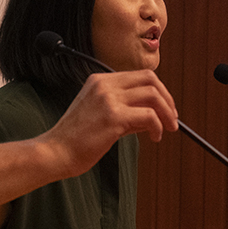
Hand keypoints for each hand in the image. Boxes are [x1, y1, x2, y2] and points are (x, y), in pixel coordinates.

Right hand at [40, 70, 177, 177]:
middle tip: (172, 118)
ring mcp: (108, 99)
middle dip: (167, 98)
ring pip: (153, 95)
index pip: (139, 76)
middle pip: (150, 78)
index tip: (165, 108)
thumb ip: (123, 110)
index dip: (158, 90)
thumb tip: (152, 116)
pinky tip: (155, 137)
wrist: (55, 152)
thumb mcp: (99, 115)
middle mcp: (104, 84)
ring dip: (167, 112)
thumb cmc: (75, 139)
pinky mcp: (113, 117)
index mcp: (99, 81)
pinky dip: (157, 126)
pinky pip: (148, 116)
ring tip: (168, 128)